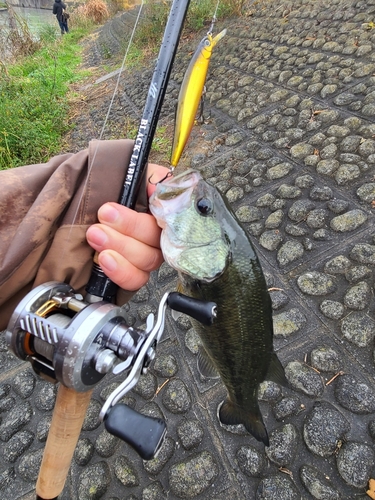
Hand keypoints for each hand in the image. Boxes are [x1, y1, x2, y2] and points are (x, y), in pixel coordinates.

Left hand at [86, 163, 167, 290]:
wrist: (85, 198)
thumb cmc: (110, 184)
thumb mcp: (130, 172)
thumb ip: (149, 177)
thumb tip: (156, 186)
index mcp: (163, 209)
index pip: (170, 216)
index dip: (149, 215)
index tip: (113, 209)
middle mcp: (160, 234)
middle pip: (157, 240)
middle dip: (128, 228)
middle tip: (102, 217)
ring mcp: (147, 255)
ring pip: (147, 261)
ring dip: (120, 247)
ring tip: (95, 236)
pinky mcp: (132, 272)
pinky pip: (136, 279)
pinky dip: (121, 272)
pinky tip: (104, 260)